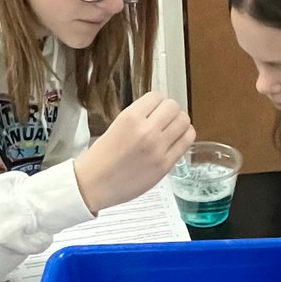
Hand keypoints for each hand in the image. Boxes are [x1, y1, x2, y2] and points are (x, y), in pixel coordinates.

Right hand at [74, 92, 194, 212]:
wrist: (94, 184)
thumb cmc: (101, 158)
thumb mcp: (116, 127)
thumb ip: (138, 118)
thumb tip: (158, 111)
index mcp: (130, 118)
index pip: (156, 96)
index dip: (157, 103)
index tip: (155, 109)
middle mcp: (146, 130)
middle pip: (173, 106)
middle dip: (170, 111)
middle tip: (165, 120)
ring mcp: (158, 148)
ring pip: (184, 121)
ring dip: (180, 123)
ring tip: (172, 129)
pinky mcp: (165, 164)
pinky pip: (186, 141)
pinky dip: (184, 136)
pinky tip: (176, 140)